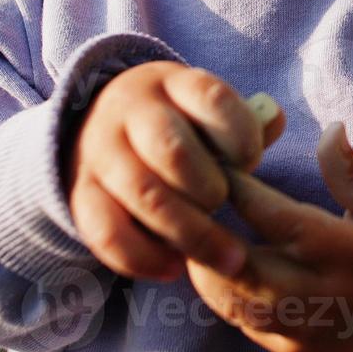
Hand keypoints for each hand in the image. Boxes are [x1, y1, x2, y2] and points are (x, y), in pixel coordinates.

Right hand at [67, 62, 284, 280]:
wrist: (99, 125)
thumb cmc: (176, 124)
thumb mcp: (205, 109)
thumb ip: (243, 122)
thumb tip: (273, 123)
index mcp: (173, 84)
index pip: (212, 99)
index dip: (241, 136)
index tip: (251, 162)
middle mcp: (131, 112)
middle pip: (172, 150)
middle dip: (211, 188)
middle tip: (227, 205)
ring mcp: (101, 152)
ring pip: (144, 193)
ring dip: (189, 231)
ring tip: (223, 255)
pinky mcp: (80, 193)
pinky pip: (107, 232)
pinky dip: (144, 257)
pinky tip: (175, 267)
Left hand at [185, 122, 352, 351]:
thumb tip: (330, 130)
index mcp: (348, 254)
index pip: (281, 221)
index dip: (242, 193)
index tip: (216, 162)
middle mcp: (322, 296)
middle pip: (243, 269)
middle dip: (206, 235)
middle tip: (185, 199)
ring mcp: (303, 329)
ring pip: (232, 302)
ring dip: (205, 266)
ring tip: (191, 229)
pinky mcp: (291, 349)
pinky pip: (242, 321)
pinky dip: (222, 291)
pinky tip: (212, 260)